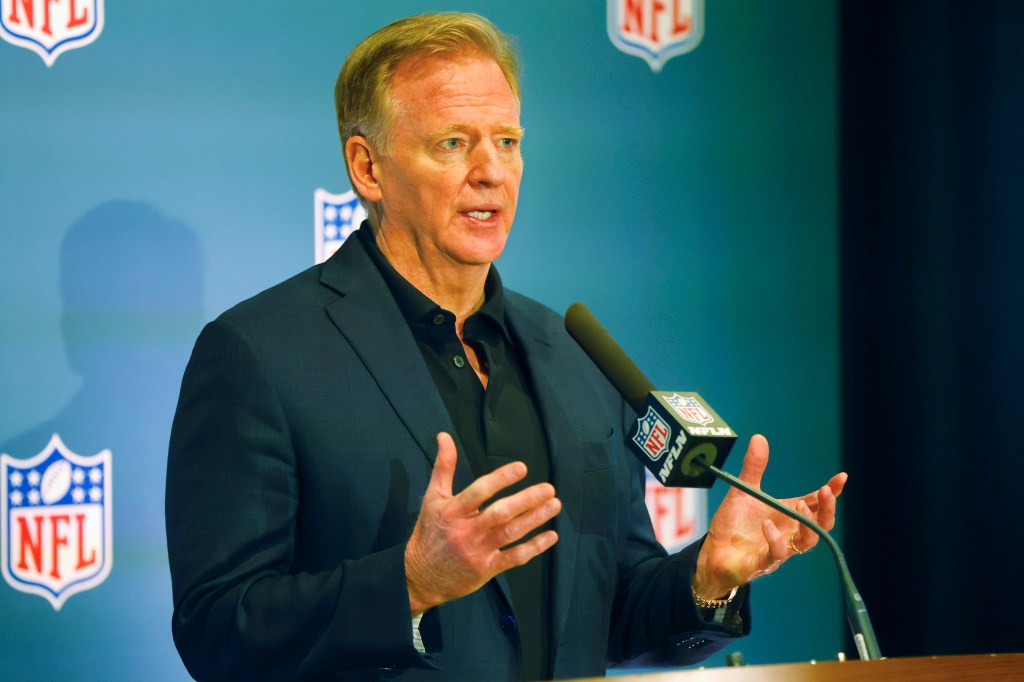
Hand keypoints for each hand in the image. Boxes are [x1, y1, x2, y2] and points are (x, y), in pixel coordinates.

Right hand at [404, 432, 560, 614]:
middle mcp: (466, 531)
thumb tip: (445, 435)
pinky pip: (514, 557)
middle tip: (548, 488)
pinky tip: (550, 536)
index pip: (479, 491)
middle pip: (500, 513)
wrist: (420, 576)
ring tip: (554, 505)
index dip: (501, 478)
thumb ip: (443, 466)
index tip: (522, 468)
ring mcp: (477, 551)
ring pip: (511, 533)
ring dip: (536, 519)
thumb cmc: (429, 532)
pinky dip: (535, 547)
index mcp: (453, 510)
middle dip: (527, 500)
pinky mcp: (486, 569)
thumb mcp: (432, 498)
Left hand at [693, 434, 846, 599]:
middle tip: (827, 492)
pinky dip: (775, 539)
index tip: (841, 477)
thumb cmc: (734, 525)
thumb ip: (753, 468)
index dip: (831, 492)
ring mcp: (779, 548)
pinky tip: (767, 525)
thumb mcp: (742, 491)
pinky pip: (776, 554)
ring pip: (807, 541)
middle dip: (827, 508)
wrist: (713, 552)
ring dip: (808, 525)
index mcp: (787, 514)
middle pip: (821, 524)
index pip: (815, 503)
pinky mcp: (762, 562)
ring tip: (801, 506)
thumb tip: (759, 437)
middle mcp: (788, 532)